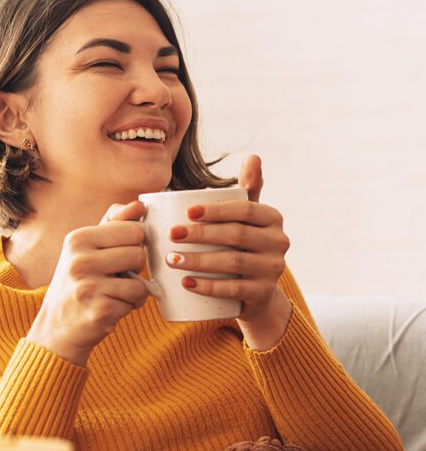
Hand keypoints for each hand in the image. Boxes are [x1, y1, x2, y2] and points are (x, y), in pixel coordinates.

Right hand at [26, 201, 148, 366]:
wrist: (57, 328)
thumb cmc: (77, 284)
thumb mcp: (86, 249)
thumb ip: (113, 224)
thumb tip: (139, 204)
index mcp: (78, 238)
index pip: (133, 229)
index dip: (133, 245)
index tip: (118, 256)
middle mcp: (80, 260)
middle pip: (139, 253)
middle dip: (134, 269)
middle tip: (115, 278)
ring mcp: (89, 286)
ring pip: (140, 281)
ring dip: (134, 291)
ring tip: (113, 294)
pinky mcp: (100, 310)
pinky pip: (136, 302)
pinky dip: (130, 307)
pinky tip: (111, 308)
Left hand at [166, 155, 290, 327]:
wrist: (256, 294)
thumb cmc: (243, 247)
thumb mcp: (247, 219)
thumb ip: (247, 191)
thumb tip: (254, 156)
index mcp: (273, 218)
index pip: (244, 209)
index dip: (216, 210)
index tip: (186, 212)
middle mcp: (279, 242)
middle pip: (235, 235)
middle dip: (200, 234)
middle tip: (171, 235)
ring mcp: (273, 269)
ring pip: (233, 262)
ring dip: (199, 261)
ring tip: (171, 260)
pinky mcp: (263, 293)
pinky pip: (234, 289)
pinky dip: (208, 286)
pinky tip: (186, 283)